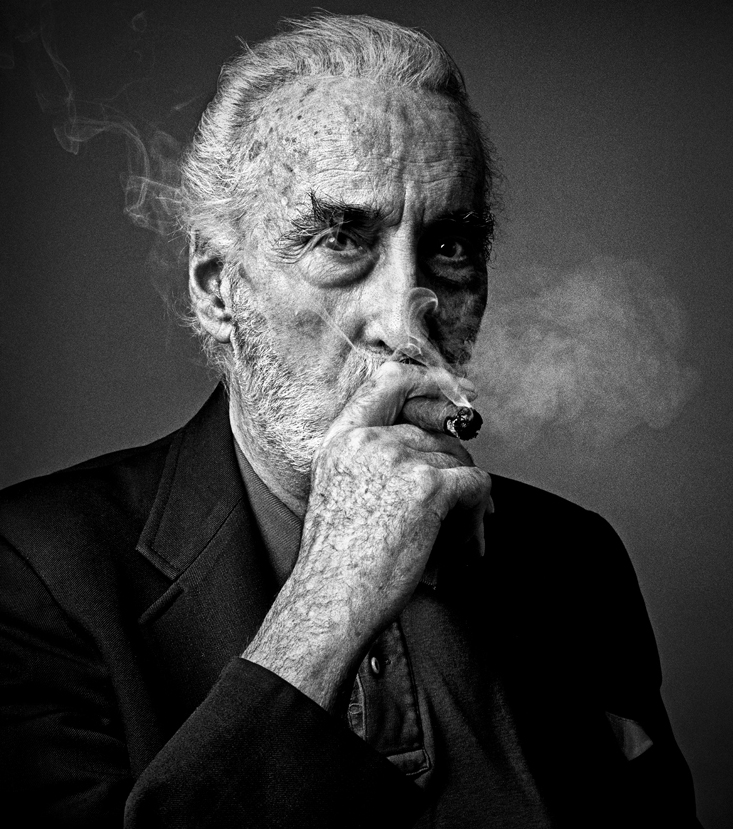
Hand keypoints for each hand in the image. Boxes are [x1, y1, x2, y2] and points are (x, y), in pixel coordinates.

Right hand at [242, 361, 491, 710]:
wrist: (330, 600)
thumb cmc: (333, 561)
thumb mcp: (337, 491)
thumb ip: (371, 461)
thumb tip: (426, 452)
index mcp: (342, 438)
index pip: (389, 379)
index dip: (428, 378)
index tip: (458, 390)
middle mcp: (369, 440)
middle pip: (436, 434)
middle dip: (455, 469)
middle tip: (466, 503)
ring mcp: (399, 460)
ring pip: (458, 462)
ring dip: (467, 501)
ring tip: (460, 535)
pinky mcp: (429, 487)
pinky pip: (476, 486)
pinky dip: (479, 515)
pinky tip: (468, 543)